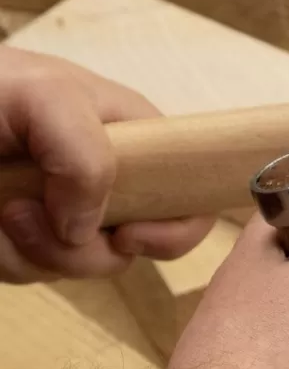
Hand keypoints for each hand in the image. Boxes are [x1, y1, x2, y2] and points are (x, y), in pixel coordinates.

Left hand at [0, 46, 213, 281]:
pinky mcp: (28, 239)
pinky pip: (36, 273)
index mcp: (134, 142)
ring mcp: (68, 213)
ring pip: (84, 267)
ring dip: (36, 252)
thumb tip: (89, 229)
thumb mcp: (44, 96)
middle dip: (86, 248)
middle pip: (137, 248)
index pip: (191, 197)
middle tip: (31, 215)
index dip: (176, 228)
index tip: (131, 234)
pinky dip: (7, 259)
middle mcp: (108, 182)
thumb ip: (87, 155)